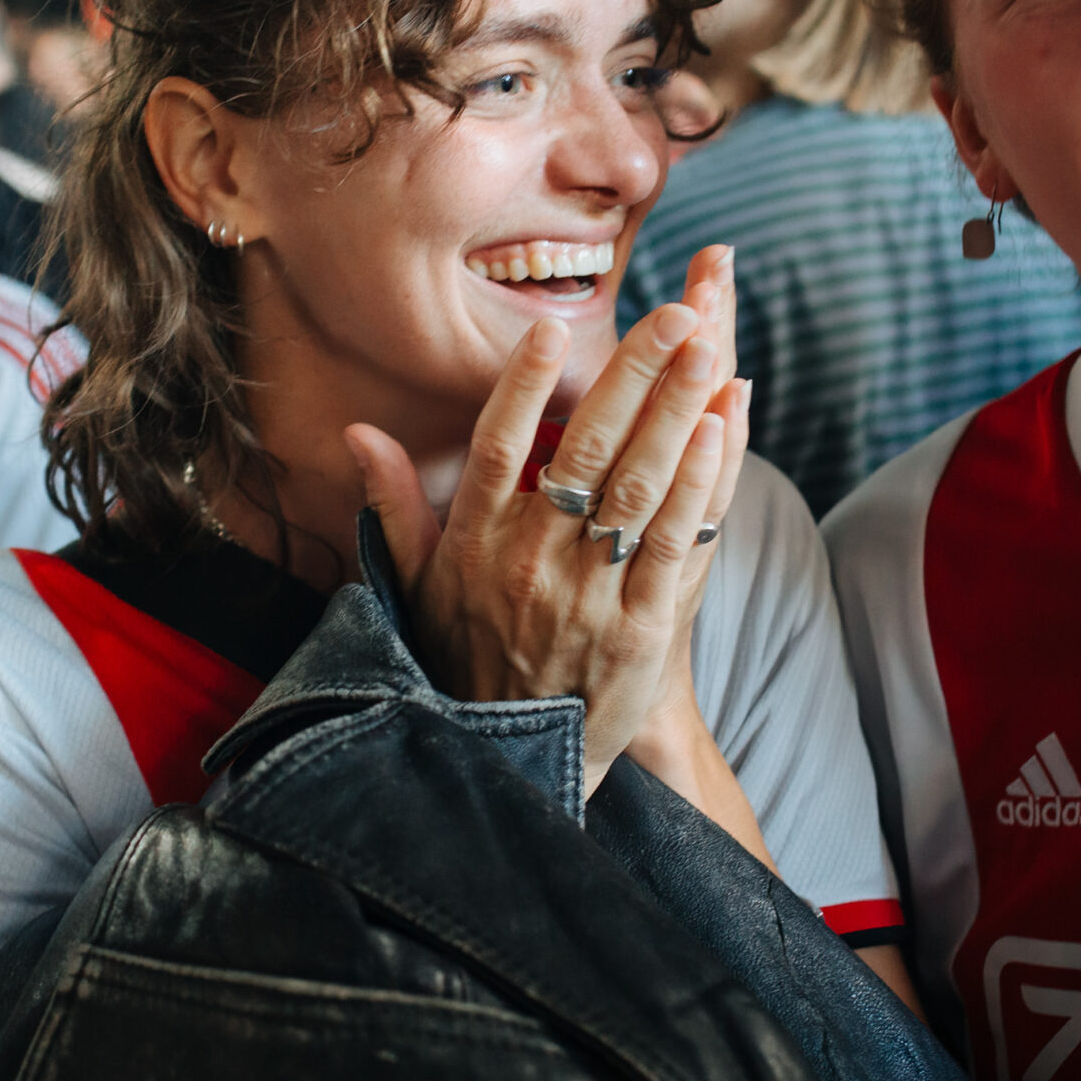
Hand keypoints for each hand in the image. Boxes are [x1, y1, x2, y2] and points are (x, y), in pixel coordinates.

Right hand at [347, 247, 746, 792]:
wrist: (507, 766)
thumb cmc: (459, 660)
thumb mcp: (416, 585)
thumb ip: (394, 502)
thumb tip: (358, 432)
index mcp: (475, 542)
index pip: (499, 444)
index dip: (525, 384)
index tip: (553, 329)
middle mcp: (530, 561)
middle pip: (587, 448)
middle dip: (635, 373)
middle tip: (674, 313)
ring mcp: (588, 594)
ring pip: (639, 484)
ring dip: (679, 410)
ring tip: (708, 348)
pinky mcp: (639, 630)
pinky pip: (674, 542)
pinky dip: (700, 482)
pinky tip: (722, 430)